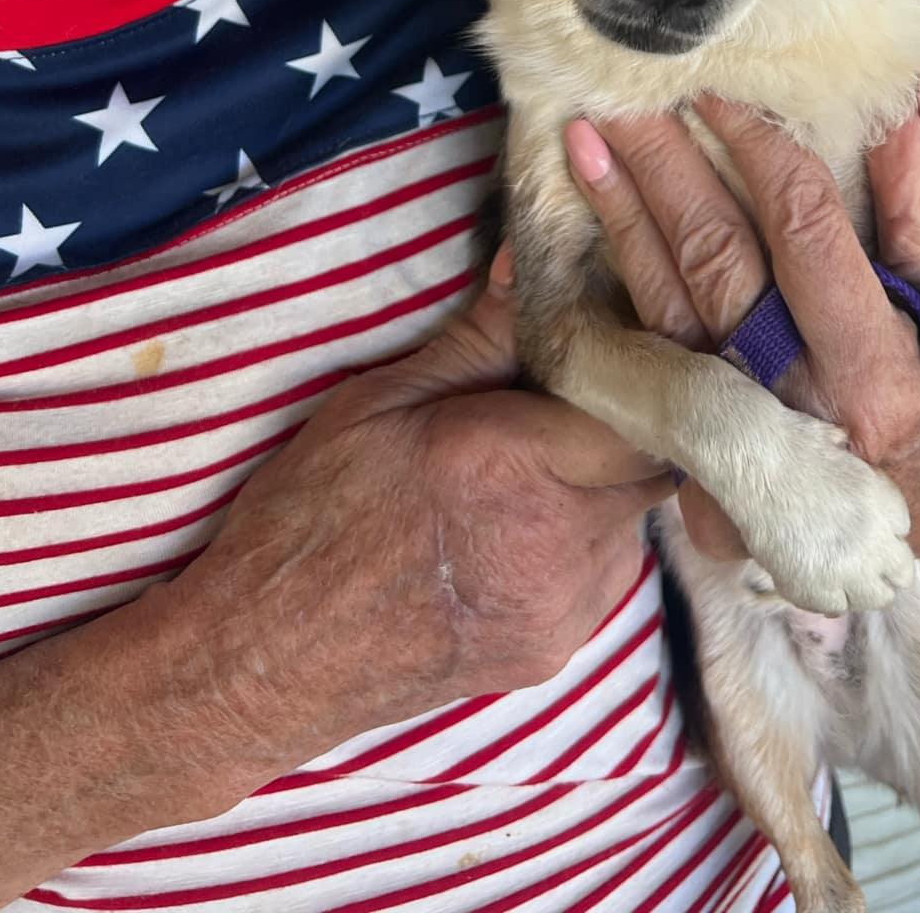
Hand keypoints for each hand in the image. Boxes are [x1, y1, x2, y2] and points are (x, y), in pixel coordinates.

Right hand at [170, 248, 672, 768]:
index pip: (642, 408)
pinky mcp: (553, 651)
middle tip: (564, 409)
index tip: (604, 356)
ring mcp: (562, 607)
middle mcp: (558, 540)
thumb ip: (481, 334)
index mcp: (515, 464)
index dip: (633, 376)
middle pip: (651, 463)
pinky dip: (581, 542)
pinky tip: (517, 530)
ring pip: (631, 519)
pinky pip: (604, 574)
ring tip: (529, 472)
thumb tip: (539, 263)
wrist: (268, 658)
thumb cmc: (311, 515)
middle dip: (621, 427)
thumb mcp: (383, 399)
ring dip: (602, 485)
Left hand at [563, 84, 919, 562]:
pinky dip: (615, 260)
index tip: (727, 81)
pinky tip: (592, 197)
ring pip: (669, 293)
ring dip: (626, 202)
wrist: (893, 532)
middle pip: (719, 255)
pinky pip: (643, 336)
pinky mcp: (692, 440)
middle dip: (672, 160)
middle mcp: (799, 402)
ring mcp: (739, 426)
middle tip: (634, 80)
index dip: (763, 148)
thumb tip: (902, 104)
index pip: (808, 232)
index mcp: (883, 375)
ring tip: (593, 125)